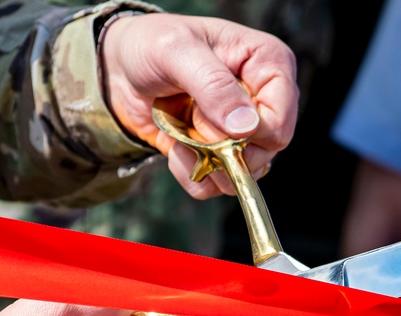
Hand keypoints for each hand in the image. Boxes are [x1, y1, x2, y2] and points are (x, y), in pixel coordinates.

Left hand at [99, 13, 297, 198]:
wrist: (120, 69)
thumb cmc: (150, 45)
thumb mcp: (176, 51)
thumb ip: (213, 86)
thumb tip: (246, 128)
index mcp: (268, 64)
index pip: (280, 119)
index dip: (250, 132)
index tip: (211, 121)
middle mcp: (264, 100)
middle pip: (266, 151)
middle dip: (222, 147)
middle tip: (191, 121)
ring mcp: (247, 131)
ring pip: (245, 172)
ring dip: (206, 163)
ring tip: (180, 134)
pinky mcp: (225, 154)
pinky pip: (220, 184)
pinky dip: (195, 175)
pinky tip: (177, 150)